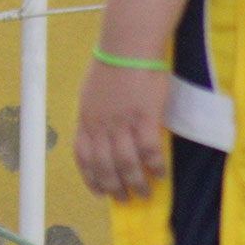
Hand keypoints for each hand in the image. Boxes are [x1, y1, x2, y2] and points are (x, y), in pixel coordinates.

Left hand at [73, 60, 168, 200]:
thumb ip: (95, 116)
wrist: (128, 45)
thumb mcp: (92, 93)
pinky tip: (161, 174)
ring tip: (144, 193)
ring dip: (136, 182)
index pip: (83, 157)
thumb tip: (101, 133)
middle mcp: (100, 125)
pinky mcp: (145, 117)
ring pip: (126, 163)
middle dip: (114, 187)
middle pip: (105, 166)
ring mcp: (122, 122)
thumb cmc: (112, 64)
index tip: (99, 192)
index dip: (90, 177)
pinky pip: (149, 150)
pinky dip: (155, 166)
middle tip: (125, 199)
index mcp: (85, 119)